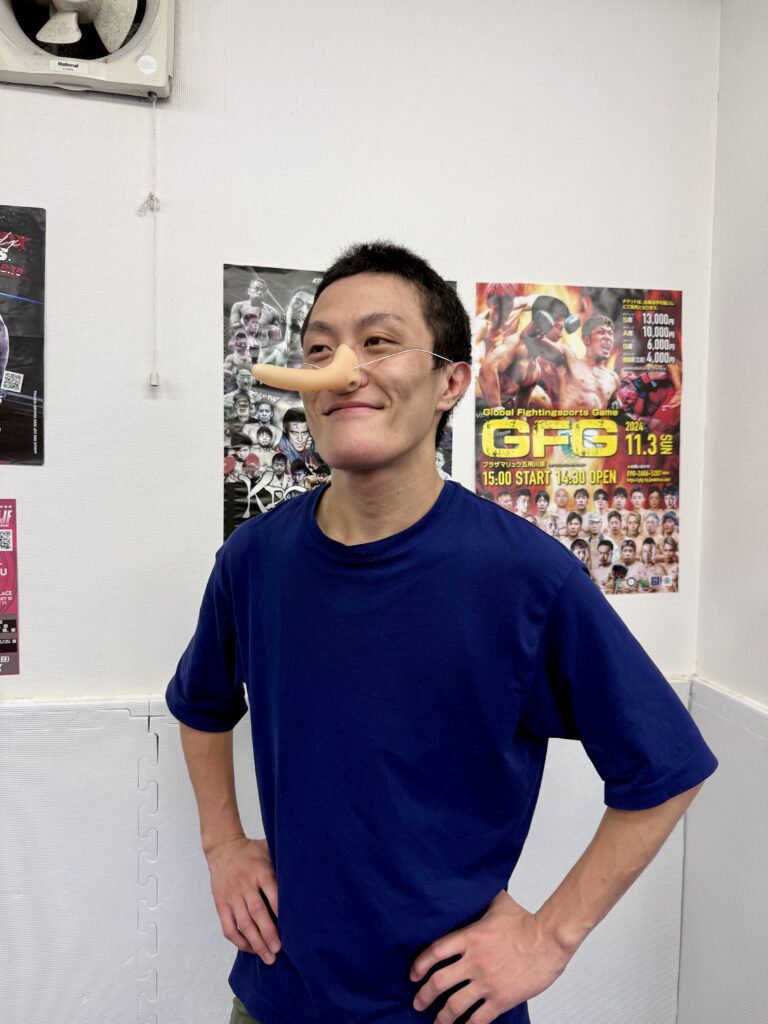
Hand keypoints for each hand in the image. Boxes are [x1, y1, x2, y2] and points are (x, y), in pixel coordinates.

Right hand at [206, 836, 280, 963]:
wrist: (223, 848)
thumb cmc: (251, 852)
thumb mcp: (268, 851)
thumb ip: (282, 865)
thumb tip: (305, 877)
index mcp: (260, 871)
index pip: (271, 892)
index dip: (280, 910)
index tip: (291, 927)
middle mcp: (245, 884)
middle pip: (257, 912)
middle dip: (268, 933)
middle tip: (279, 949)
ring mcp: (232, 896)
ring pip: (243, 924)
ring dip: (255, 942)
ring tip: (268, 957)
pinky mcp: (221, 905)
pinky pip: (228, 927)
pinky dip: (239, 941)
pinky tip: (250, 949)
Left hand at [409, 890, 569, 1023]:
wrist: (549, 939)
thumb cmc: (527, 920)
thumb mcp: (498, 903)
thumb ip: (482, 902)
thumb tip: (475, 889)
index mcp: (469, 937)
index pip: (434, 952)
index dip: (420, 965)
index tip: (414, 975)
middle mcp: (473, 961)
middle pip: (438, 982)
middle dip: (424, 995)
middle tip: (418, 1002)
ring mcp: (486, 982)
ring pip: (455, 1005)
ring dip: (442, 1017)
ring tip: (437, 1022)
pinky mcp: (501, 999)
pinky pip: (478, 1019)